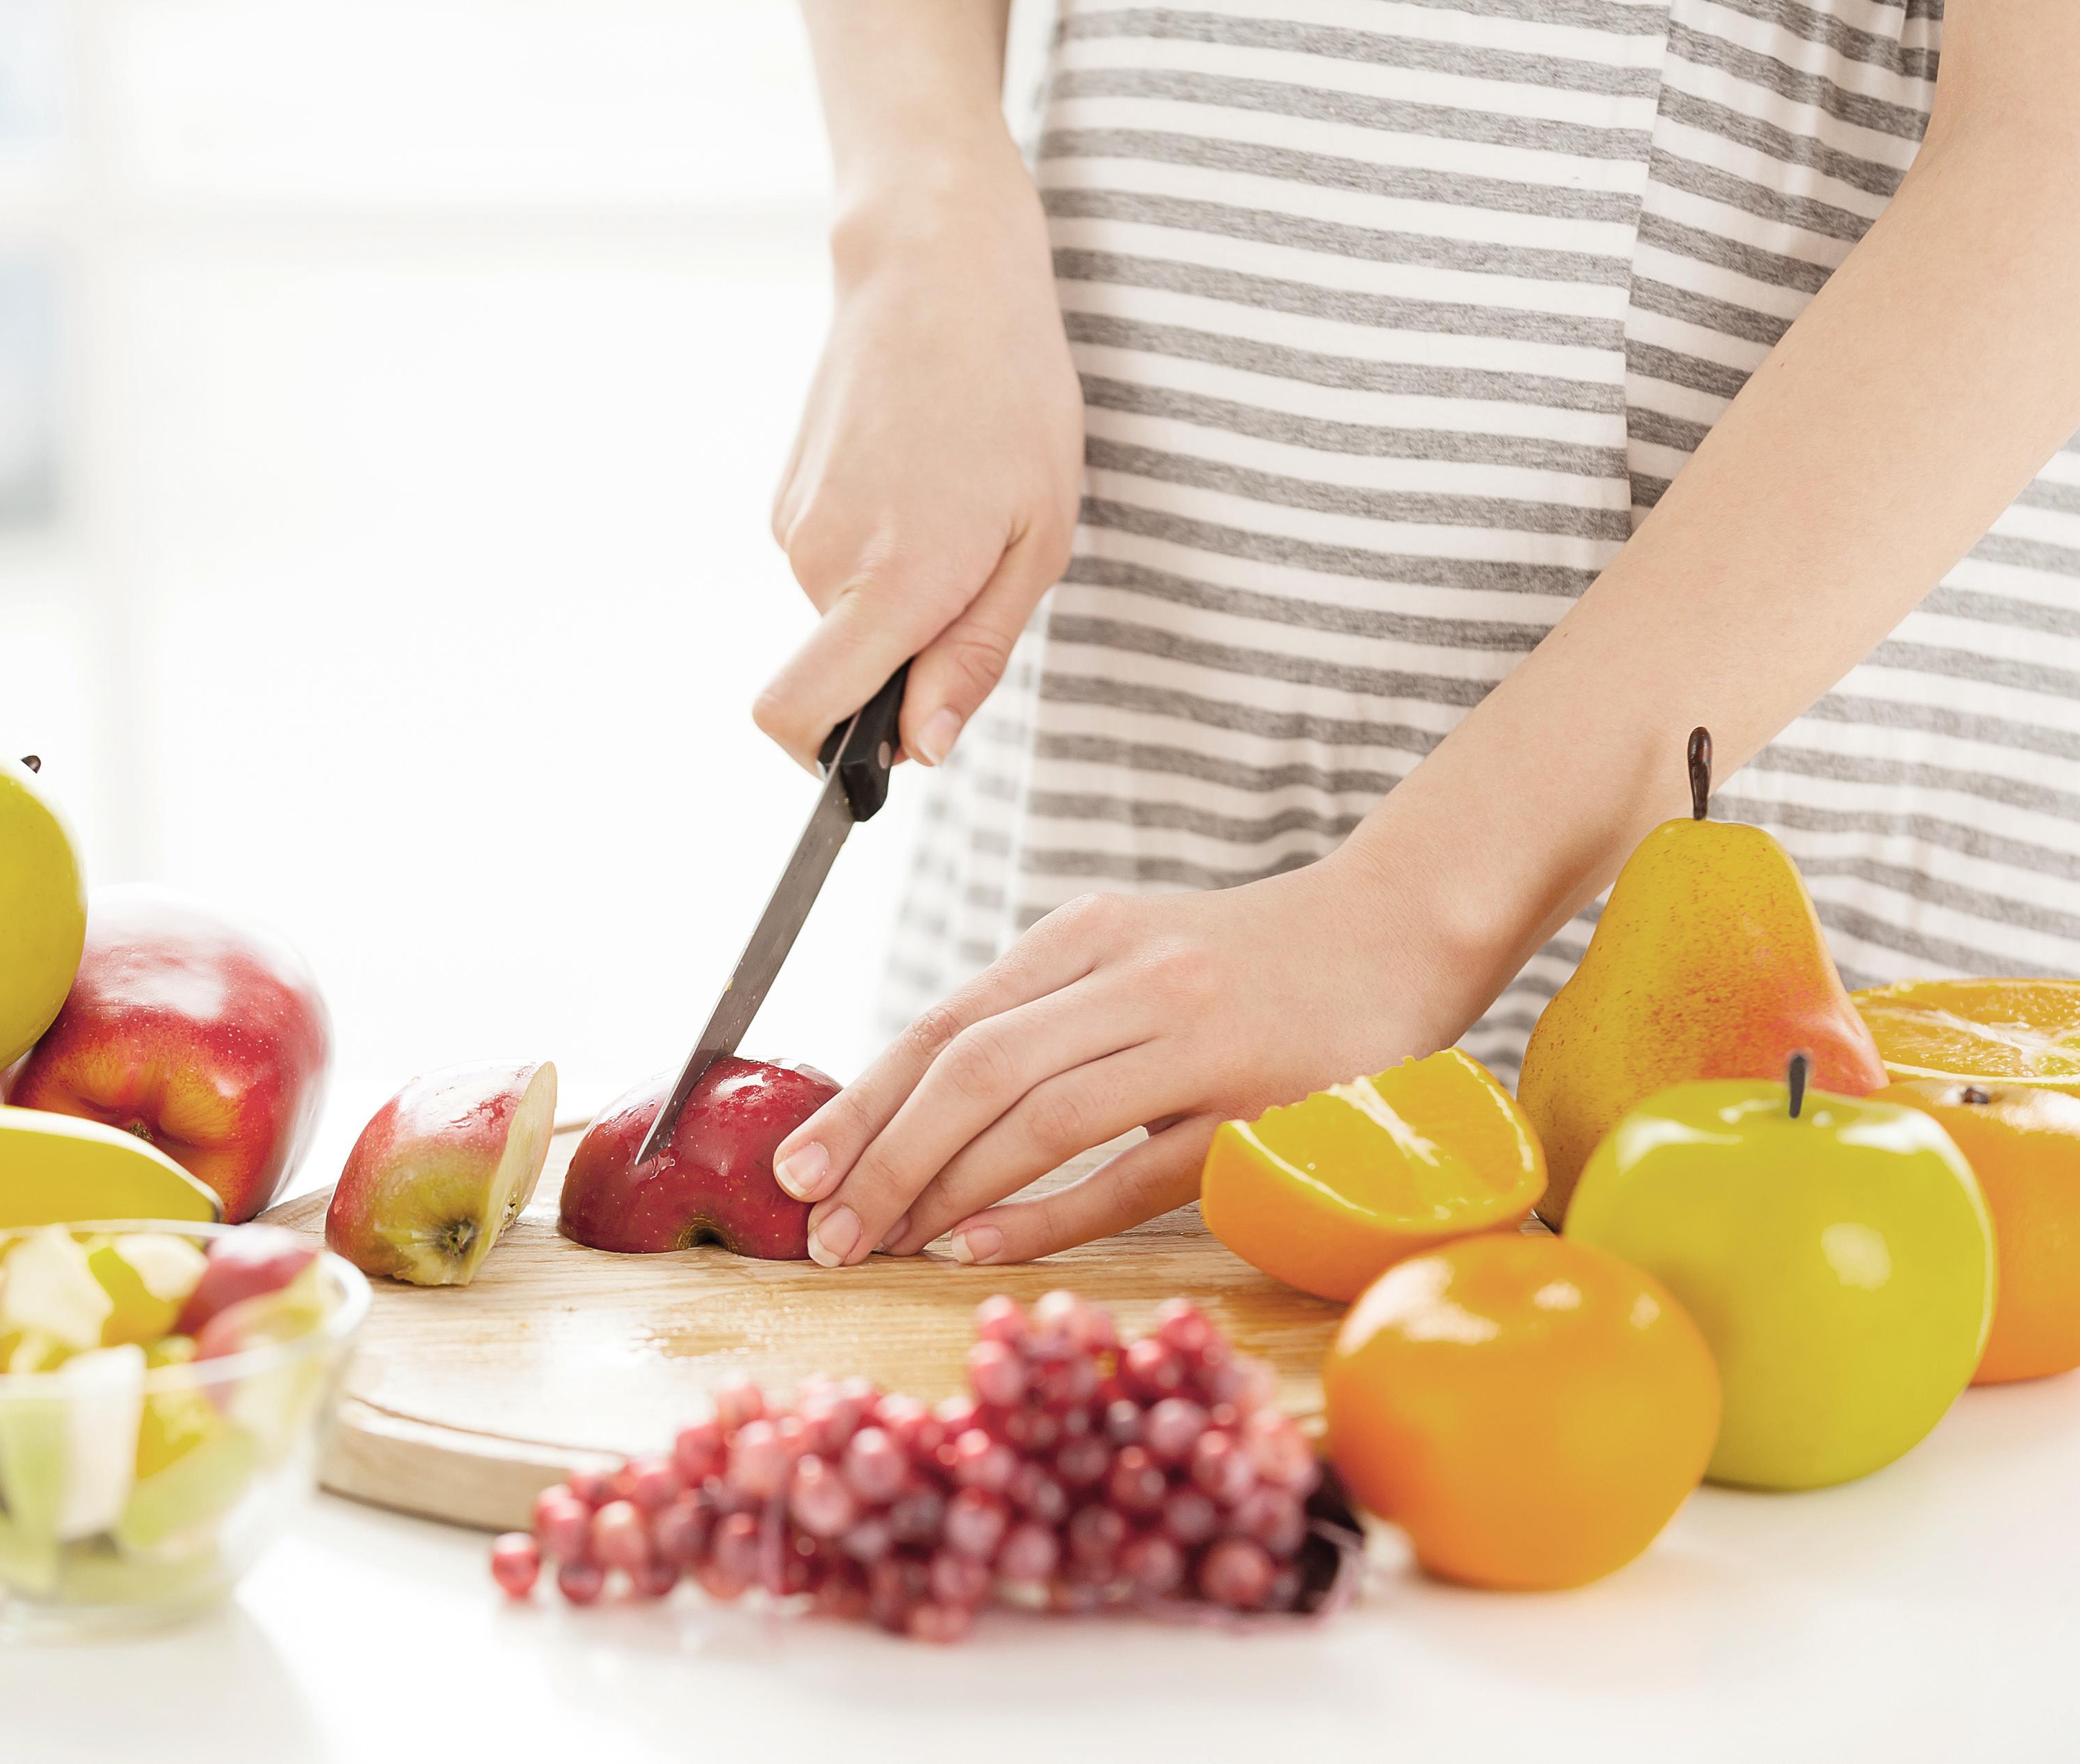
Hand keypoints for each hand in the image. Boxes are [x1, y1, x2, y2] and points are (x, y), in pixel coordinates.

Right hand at [758, 150, 1081, 768]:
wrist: (937, 269)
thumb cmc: (1014, 400)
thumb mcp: (1039, 543)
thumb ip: (973, 658)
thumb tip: (919, 751)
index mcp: (890, 583)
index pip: (796, 716)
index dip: (826, 762)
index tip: (875, 758)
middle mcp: (820, 560)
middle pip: (834, 673)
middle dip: (896, 659)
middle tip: (974, 573)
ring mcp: (791, 524)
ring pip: (835, 615)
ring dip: (893, 593)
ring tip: (955, 504)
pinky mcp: (783, 494)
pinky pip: (828, 563)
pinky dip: (874, 547)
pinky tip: (921, 475)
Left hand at [769, 844, 1494, 1267]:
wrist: (1405, 925)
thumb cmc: (1248, 961)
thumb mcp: (1128, 955)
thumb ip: (1038, 1014)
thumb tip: (914, 1113)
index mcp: (1085, 934)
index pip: (945, 1023)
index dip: (860, 1101)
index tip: (794, 1168)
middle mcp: (1131, 977)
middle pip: (972, 1069)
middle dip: (881, 1155)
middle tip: (820, 1230)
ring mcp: (1198, 1041)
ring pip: (1040, 1117)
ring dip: (943, 1189)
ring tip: (877, 1245)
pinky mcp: (1260, 1108)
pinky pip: (1133, 1168)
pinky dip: (1048, 1211)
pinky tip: (980, 1245)